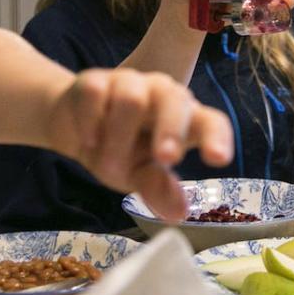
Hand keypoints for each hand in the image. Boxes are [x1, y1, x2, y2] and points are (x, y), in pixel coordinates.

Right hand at [49, 68, 233, 220]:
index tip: (219, 159)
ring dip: (118, 140)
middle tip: (165, 159)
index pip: (211, 121)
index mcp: (184, 119)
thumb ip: (158, 188)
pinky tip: (89, 141)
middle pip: (175, 100)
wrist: (74, 128)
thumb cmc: (120, 150)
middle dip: (172, 130)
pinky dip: (91, 122)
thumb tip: (178, 214)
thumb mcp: (139, 174)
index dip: (218, 137)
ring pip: (131, 100)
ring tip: (107, 168)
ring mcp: (129, 82)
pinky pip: (96, 95)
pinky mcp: (95, 80)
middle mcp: (162, 94)